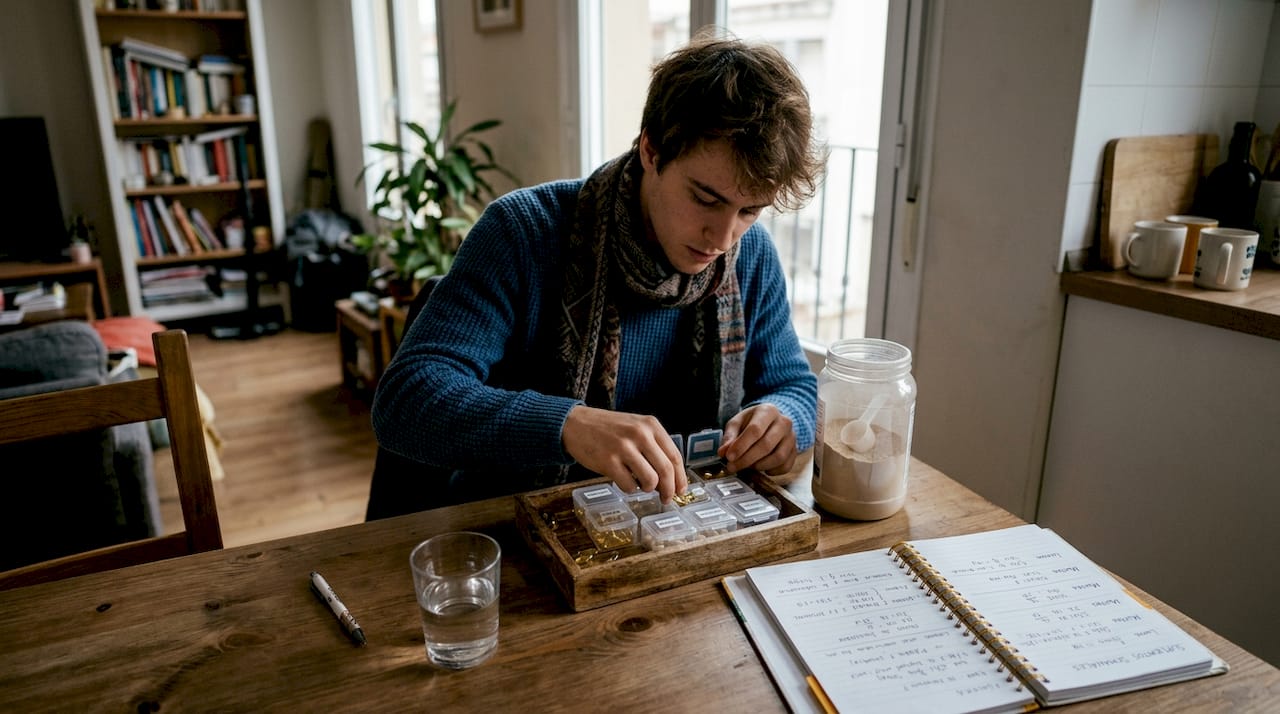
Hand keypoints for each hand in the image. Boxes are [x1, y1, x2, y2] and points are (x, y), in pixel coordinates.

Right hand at [562, 405, 686, 501]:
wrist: (576, 424)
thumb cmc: (609, 429)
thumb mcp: (636, 428)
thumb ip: (653, 448)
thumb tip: (669, 481)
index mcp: (651, 425)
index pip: (674, 456)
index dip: (680, 478)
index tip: (681, 490)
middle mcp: (640, 434)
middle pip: (665, 470)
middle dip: (669, 490)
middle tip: (666, 499)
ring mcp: (623, 447)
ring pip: (650, 480)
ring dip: (647, 489)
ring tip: (640, 485)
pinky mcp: (608, 461)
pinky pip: (628, 486)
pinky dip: (629, 489)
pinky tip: (624, 481)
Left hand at [718, 403, 796, 475]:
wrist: (772, 422)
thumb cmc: (752, 422)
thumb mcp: (737, 423)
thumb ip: (729, 437)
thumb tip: (723, 452)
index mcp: (768, 411)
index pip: (755, 430)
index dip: (741, 445)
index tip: (729, 457)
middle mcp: (784, 423)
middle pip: (766, 445)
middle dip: (747, 459)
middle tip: (733, 467)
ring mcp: (792, 437)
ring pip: (778, 457)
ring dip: (759, 466)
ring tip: (747, 466)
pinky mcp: (795, 451)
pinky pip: (785, 466)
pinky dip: (772, 471)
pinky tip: (761, 468)